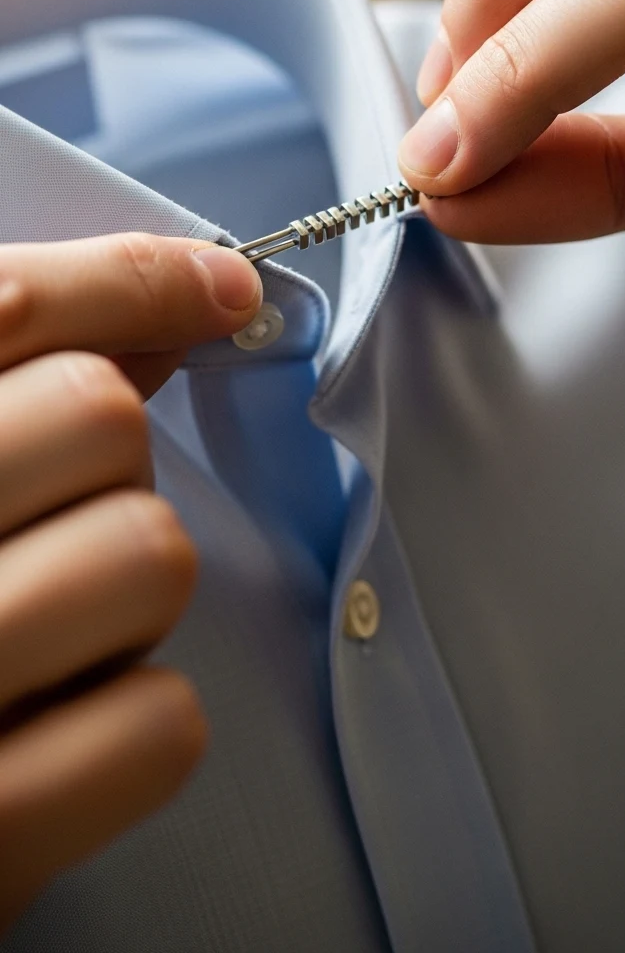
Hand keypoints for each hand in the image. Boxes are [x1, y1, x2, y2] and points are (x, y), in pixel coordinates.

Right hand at [0, 233, 261, 926]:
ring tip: (47, 637)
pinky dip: (136, 724)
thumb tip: (181, 303)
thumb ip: (14, 382)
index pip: (6, 307)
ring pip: (149, 554)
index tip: (216, 289)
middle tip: (48, 524)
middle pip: (97, 415)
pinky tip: (58, 733)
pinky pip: (159, 722)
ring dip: (129, 595)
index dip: (132, 278)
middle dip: (111, 463)